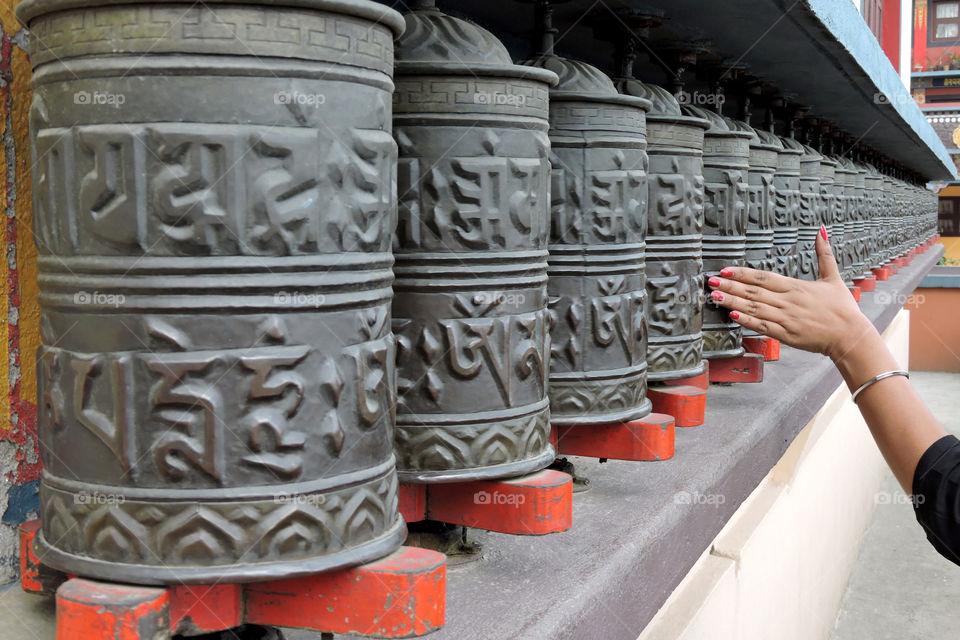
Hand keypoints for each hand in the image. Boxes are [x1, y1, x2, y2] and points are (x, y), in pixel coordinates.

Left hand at [707, 224, 876, 362]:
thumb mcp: (833, 276)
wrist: (850, 335)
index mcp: (796, 287)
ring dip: (733, 303)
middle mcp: (788, 302)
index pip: (764, 278)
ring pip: (754, 309)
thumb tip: (822, 230)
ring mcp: (786, 319)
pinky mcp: (786, 335)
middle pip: (754, 292)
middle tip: (711, 282)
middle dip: (730, 287)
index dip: (743, 274)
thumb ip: (824, 253)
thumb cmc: (841, 307)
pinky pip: (763, 327)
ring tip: (715, 298)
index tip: (725, 270)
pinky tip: (732, 317)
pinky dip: (747, 322)